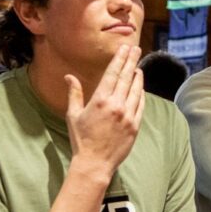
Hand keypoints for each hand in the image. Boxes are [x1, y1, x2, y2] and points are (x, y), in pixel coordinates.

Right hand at [65, 45, 144, 182]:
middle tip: (136, 49)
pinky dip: (141, 94)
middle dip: (131, 61)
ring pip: (136, 90)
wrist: (95, 162)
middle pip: (126, 78)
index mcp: (100, 100)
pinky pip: (141, 105)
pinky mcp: (135, 125)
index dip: (120, 59)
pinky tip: (140, 87)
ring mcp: (128, 115)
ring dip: (137, 77)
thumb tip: (69, 76)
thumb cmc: (81, 139)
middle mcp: (116, 105)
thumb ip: (74, 93)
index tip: (125, 48)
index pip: (113, 74)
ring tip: (138, 67)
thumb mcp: (73, 114)